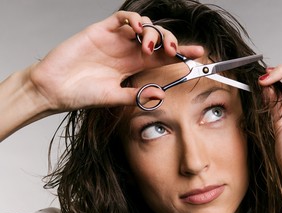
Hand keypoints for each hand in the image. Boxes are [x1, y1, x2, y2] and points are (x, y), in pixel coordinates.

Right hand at [28, 11, 203, 111]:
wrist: (54, 89)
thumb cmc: (81, 94)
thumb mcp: (114, 97)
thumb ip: (136, 95)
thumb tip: (160, 95)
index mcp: (133, 67)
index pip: (162, 57)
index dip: (181, 54)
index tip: (198, 54)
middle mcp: (128, 51)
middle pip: (158, 38)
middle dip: (171, 40)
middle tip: (174, 49)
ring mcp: (115, 40)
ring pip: (144, 25)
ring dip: (153, 32)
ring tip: (148, 46)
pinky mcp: (100, 30)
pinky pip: (122, 17)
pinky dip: (134, 19)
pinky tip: (137, 29)